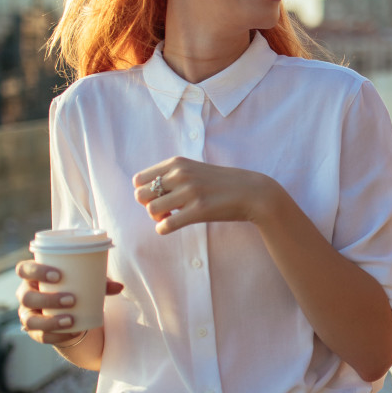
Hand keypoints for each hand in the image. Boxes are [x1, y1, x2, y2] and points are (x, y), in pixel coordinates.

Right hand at [14, 260, 122, 345]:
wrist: (69, 310)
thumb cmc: (74, 288)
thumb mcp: (85, 282)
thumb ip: (100, 282)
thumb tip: (120, 287)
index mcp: (33, 276)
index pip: (24, 269)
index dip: (35, 271)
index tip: (57, 275)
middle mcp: (25, 295)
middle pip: (26, 296)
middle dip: (47, 298)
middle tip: (71, 299)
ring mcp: (27, 315)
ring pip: (30, 320)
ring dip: (50, 321)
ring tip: (71, 319)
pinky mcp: (35, 332)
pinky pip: (40, 337)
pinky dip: (57, 336)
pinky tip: (71, 332)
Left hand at [132, 157, 277, 234]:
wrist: (252, 192)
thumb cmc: (221, 184)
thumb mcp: (194, 169)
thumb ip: (172, 175)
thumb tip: (146, 193)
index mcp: (177, 163)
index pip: (139, 179)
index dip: (145, 192)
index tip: (159, 198)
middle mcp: (181, 174)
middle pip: (141, 195)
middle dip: (149, 206)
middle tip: (165, 210)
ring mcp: (190, 192)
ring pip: (151, 210)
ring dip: (158, 218)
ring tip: (172, 217)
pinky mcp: (198, 210)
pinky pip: (165, 225)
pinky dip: (163, 229)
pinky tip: (172, 227)